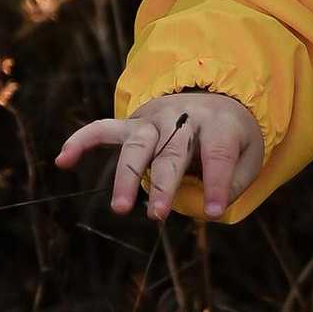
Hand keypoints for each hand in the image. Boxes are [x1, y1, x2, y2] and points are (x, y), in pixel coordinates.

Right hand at [57, 91, 263, 220]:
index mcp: (219, 124)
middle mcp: (184, 117)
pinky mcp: (134, 124)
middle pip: (172, 151)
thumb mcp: (249, 156)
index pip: (218, 153)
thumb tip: (203, 209)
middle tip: (157, 216)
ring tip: (120, 208)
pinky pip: (104, 128)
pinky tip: (63, 159)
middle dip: (163, 184)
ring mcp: (156, 119)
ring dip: (127, 175)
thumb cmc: (233, 137)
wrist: (217, 94)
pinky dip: (83, 140)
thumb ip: (232, 184)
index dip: (217, 183)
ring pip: (138, 145)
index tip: (214, 212)